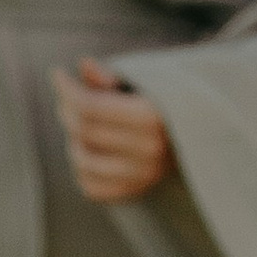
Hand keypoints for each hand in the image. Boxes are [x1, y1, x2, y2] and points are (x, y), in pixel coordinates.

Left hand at [54, 59, 174, 206]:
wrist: (198, 132)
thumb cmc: (162, 99)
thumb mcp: (142, 79)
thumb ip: (112, 75)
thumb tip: (84, 65)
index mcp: (153, 117)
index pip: (91, 107)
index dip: (67, 90)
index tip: (58, 75)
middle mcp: (149, 150)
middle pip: (85, 132)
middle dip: (67, 110)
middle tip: (67, 97)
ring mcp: (143, 176)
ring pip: (83, 162)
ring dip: (72, 140)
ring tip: (78, 124)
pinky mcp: (136, 191)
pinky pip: (91, 187)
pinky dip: (81, 169)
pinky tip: (88, 149)